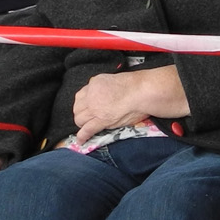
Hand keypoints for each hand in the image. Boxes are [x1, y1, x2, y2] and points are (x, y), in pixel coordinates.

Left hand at [72, 67, 188, 143]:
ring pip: (80, 119)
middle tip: (88, 117)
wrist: (142, 92)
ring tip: (87, 127)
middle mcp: (91, 96)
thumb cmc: (135, 85)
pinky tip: (81, 141)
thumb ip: (104, 86)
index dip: (83, 103)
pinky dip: (83, 136)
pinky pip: (87, 130)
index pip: (80, 96)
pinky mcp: (101, 120)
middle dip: (81, 114)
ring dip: (83, 124)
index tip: (86, 106)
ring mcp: (94, 109)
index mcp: (94, 84)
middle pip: (77, 108)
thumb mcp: (113, 79)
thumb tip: (104, 94)